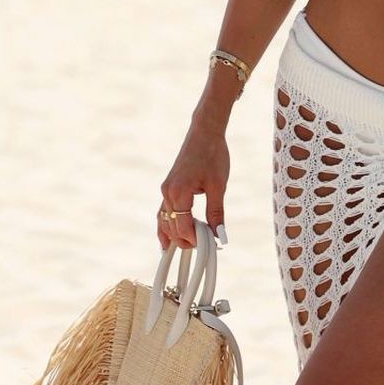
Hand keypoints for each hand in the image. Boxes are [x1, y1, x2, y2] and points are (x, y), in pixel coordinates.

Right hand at [158, 118, 229, 251]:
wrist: (204, 133)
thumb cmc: (213, 156)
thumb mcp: (218, 186)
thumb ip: (216, 212)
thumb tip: (219, 235)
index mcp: (179, 192)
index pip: (183, 227)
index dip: (194, 239)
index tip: (208, 244)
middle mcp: (167, 192)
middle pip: (171, 226)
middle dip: (184, 240)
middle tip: (201, 246)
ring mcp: (166, 189)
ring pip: (164, 220)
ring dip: (171, 235)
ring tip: (177, 251)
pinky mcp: (169, 187)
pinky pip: (164, 210)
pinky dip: (166, 224)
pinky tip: (167, 237)